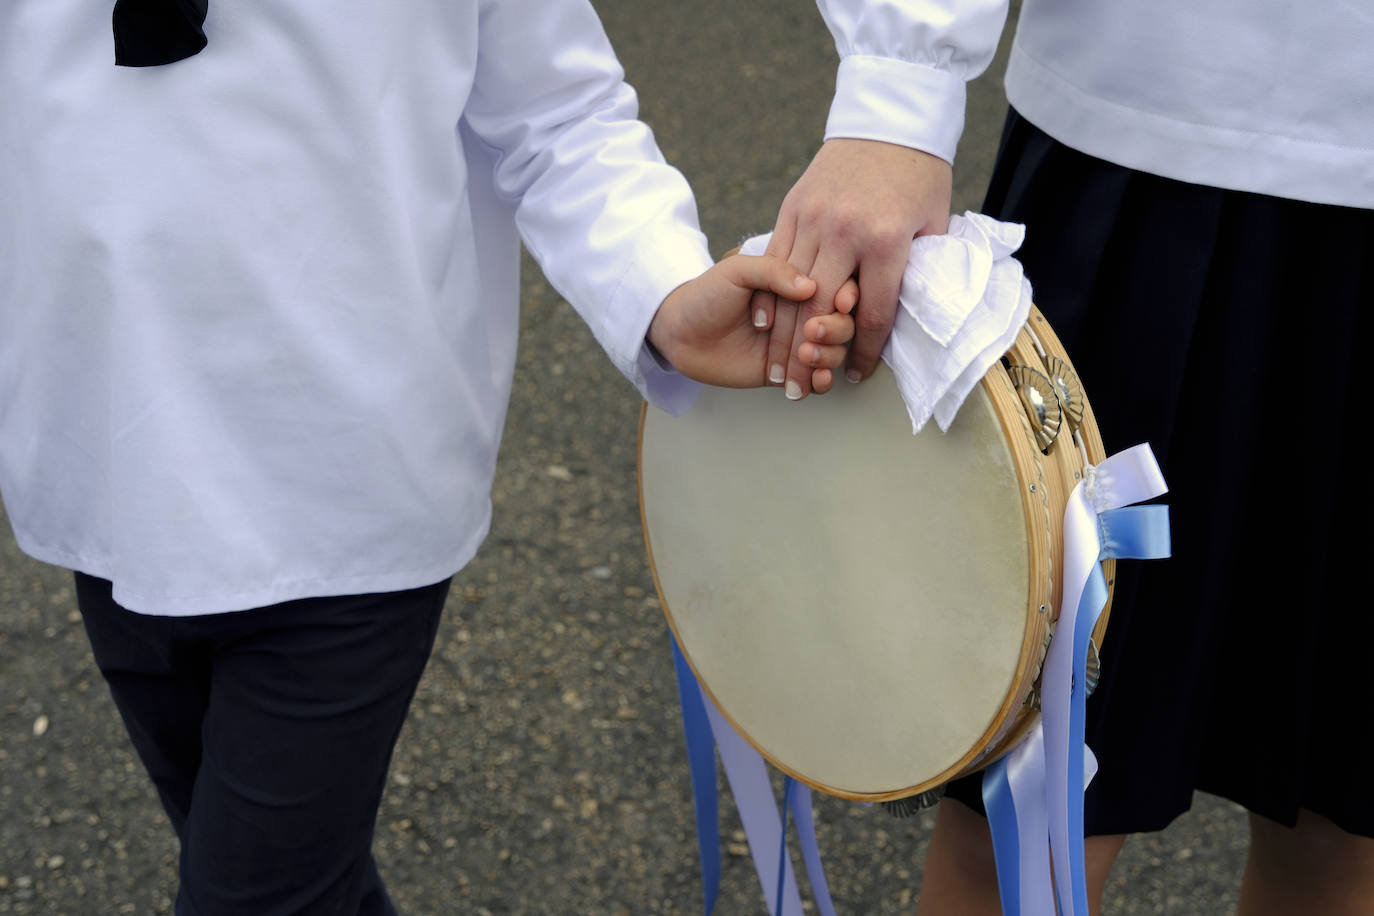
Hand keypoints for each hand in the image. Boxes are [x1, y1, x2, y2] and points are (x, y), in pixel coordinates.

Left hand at [649, 254, 854, 391]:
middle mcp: (803, 312)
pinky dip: (822, 381)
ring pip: (835, 351)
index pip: (838, 285)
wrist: (680, 332)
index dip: (847, 294)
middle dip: (836, 329)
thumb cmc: (707, 294)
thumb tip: (811, 285)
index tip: (841, 301)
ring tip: (804, 355)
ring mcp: (797, 343)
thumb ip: (773, 271)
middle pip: (843, 321)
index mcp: (797, 282)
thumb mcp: (737, 271)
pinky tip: (815, 380)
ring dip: (829, 355)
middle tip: (813, 331)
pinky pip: (816, 379)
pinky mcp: (787, 371)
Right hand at [753, 138, 952, 395]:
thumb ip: (915, 270)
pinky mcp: (792, 208)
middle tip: (802, 389)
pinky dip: (767, 296)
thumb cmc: (919, 176)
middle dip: (810, 356)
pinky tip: (762, 325)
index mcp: (885, 242)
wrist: (888, 120)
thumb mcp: (932, 224)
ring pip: (790, 292)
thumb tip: (901, 318)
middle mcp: (845, 233)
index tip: (854, 374)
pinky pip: (774, 261)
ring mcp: (813, 220)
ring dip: (782, 336)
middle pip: (820, 311)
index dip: (862, 352)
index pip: (871, 314)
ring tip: (778, 369)